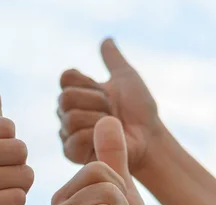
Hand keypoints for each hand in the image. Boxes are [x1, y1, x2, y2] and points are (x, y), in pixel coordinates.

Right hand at [58, 38, 163, 171]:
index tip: (107, 92)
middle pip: (66, 98)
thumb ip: (113, 59)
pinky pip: (74, 140)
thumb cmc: (140, 111)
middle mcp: (66, 112)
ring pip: (71, 118)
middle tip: (111, 111)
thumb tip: (107, 40)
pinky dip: (95, 138)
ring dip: (98, 121)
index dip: (89, 83)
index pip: (67, 78)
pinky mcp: (71, 153)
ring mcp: (67, 133)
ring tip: (111, 127)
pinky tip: (104, 141)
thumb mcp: (127, 78)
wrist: (149, 137)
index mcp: (76, 93)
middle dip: (96, 102)